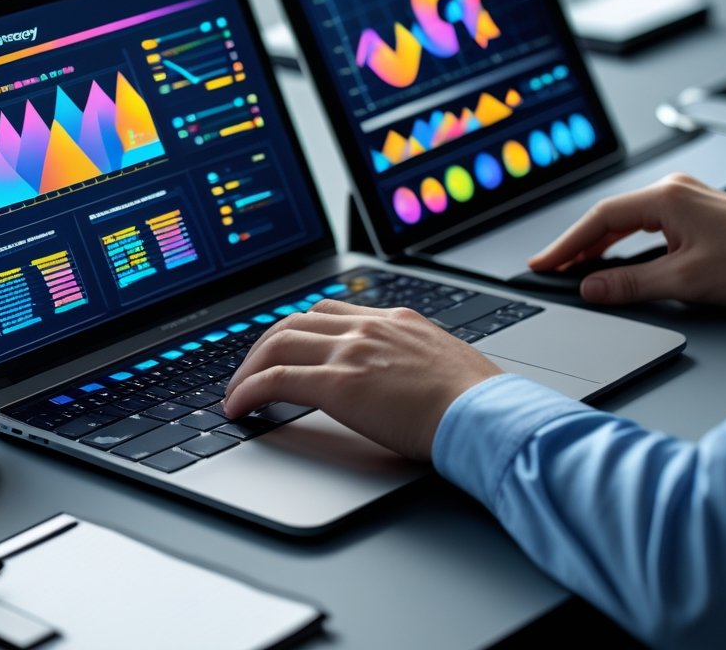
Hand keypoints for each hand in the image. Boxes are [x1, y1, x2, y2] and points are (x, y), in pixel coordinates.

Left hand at [223, 299, 502, 460]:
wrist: (487, 415)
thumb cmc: (478, 403)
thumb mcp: (445, 366)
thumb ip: (416, 363)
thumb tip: (408, 383)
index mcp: (396, 321)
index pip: (332, 310)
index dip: (300, 329)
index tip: (285, 346)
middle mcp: (369, 326)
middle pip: (296, 321)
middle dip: (265, 346)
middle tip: (250, 370)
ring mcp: (352, 351)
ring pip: (277, 343)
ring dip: (250, 367)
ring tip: (238, 392)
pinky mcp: (339, 383)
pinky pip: (276, 379)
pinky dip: (249, 390)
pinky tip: (239, 407)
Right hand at [528, 173, 725, 305]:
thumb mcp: (684, 280)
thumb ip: (630, 284)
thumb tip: (592, 287)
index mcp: (667, 198)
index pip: (601, 218)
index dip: (567, 244)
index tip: (546, 262)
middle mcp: (674, 191)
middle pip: (609, 217)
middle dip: (578, 245)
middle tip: (553, 268)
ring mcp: (684, 199)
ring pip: (626, 221)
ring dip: (599, 245)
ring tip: (575, 267)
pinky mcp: (692, 212)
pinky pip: (644, 224)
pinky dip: (622, 242)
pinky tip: (611, 258)